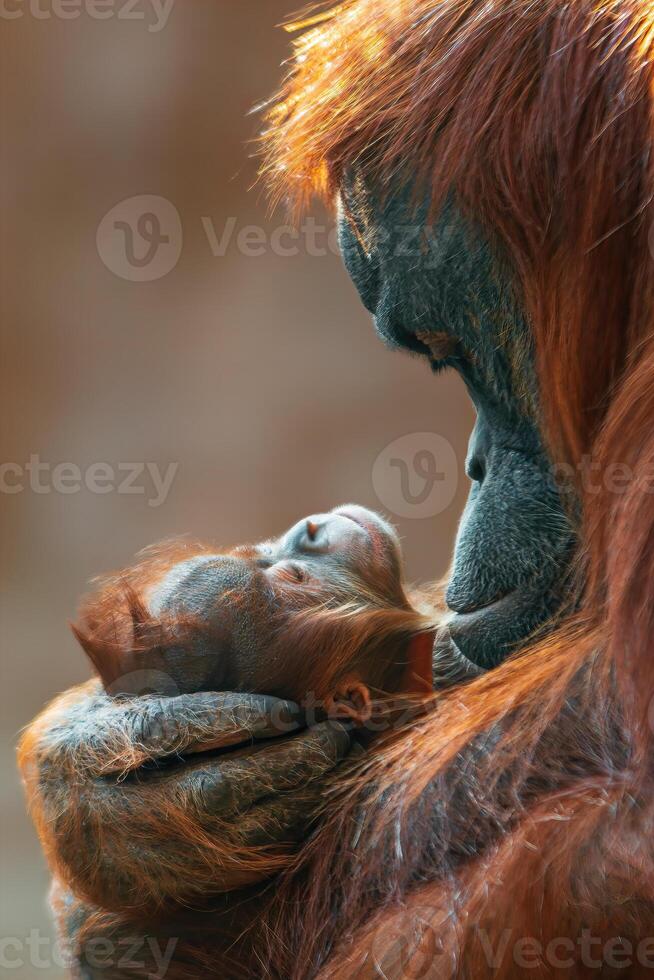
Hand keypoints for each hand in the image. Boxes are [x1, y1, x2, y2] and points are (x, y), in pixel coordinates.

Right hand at [19, 680, 350, 912]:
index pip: (163, 730)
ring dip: (294, 799)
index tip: (289, 709)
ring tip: (334, 760)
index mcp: (76, 750)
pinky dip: (281, 832)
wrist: (71, 808)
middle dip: (281, 765)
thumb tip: (253, 581)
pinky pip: (234, 868)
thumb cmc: (108, 724)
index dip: (231, 719)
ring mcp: (125, 866)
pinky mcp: (159, 897)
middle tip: (333, 734)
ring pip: (229, 839)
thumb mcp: (119, 692)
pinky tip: (313, 798)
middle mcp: (93, 815)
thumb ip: (170, 667)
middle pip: (206, 794)